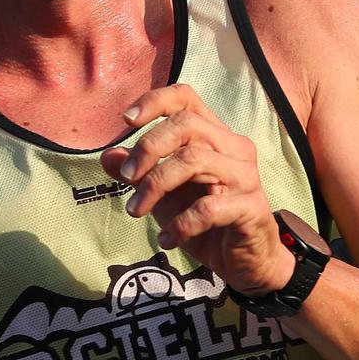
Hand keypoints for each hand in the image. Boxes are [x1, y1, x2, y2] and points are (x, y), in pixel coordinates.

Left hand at [102, 85, 294, 295]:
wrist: (244, 261)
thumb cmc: (204, 222)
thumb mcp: (162, 196)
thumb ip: (137, 174)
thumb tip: (107, 156)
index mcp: (215, 136)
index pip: (187, 98)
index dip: (155, 101)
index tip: (126, 120)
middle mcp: (234, 148)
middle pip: (186, 125)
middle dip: (148, 148)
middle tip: (126, 176)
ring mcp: (245, 176)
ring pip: (194, 160)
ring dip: (155, 185)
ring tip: (136, 210)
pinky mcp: (251, 207)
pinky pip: (208, 208)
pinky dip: (179, 224)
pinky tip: (167, 239)